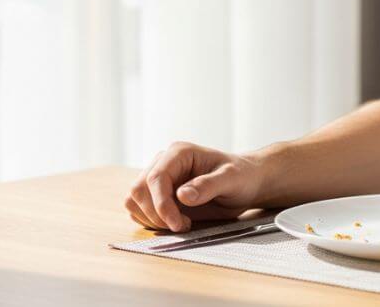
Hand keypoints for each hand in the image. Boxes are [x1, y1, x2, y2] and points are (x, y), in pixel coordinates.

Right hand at [125, 142, 266, 231]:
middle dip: (156, 214)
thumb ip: (208, 185)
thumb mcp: (232, 179)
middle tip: (182, 226)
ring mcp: (158, 180)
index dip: (161, 204)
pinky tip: (176, 222)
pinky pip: (139, 210)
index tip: (177, 223)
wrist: (246, 184)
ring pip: (134, 201)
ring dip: (152, 219)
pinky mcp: (157, 196)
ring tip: (182, 223)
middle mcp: (164, 163)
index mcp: (179, 153)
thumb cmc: (241, 176)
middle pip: (138, 190)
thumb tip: (182, 194)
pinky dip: (152, 221)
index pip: (156, 178)